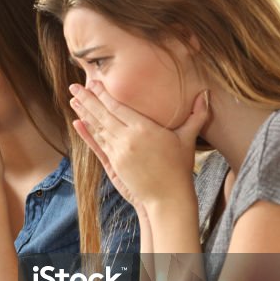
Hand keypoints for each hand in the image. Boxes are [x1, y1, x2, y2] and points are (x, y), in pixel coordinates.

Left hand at [69, 81, 207, 211]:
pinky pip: (97, 144)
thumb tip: (206, 93)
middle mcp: (127, 138)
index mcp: (144, 129)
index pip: (118, 107)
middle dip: (87, 99)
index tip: (93, 82)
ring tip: (73, 99)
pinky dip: (86, 133)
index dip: (104, 94)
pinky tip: (78, 123)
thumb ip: (196, 115)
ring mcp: (118, 152)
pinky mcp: (113, 164)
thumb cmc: (179, 168)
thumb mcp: (188, 140)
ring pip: (97, 128)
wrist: (167, 198)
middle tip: (74, 86)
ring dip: (84, 113)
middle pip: (102, 114)